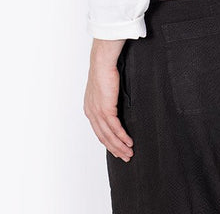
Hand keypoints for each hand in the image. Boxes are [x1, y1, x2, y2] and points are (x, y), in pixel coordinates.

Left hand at [84, 43, 134, 161]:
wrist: (102, 62)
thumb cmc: (104, 70)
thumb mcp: (104, 89)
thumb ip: (107, 99)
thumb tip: (115, 104)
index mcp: (90, 109)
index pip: (99, 131)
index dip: (108, 142)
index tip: (116, 149)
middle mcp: (91, 113)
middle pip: (103, 137)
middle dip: (114, 149)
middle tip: (124, 156)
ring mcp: (97, 112)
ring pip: (109, 135)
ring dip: (120, 146)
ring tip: (129, 153)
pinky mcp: (105, 109)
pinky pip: (115, 128)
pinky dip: (122, 137)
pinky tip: (129, 142)